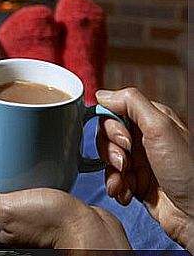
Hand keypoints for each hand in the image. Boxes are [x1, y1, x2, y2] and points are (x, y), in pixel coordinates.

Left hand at [0, 137, 130, 248]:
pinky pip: (31, 184)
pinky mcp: (47, 206)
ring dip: (8, 165)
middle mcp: (10, 222)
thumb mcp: (7, 210)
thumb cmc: (52, 224)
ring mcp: (28, 214)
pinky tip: (32, 159)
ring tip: (8, 145)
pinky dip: (28, 170)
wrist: (91, 231)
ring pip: (11, 183)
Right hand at [96, 88, 192, 251]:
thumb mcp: (160, 128)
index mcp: (151, 119)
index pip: (114, 112)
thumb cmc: (188, 171)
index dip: (111, 127)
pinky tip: (127, 194)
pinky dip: (116, 187)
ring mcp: (139, 161)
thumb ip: (131, 103)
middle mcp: (144, 138)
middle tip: (124, 163)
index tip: (124, 141)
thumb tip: (102, 94)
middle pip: (106, 136)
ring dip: (112, 172)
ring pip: (107, 159)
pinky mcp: (136, 182)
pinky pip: (112, 179)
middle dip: (110, 152)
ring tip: (126, 183)